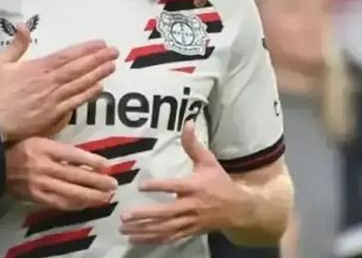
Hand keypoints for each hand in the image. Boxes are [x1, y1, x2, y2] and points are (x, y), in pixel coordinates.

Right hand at [0, 23, 117, 142]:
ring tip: (112, 66)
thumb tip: (24, 25)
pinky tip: (100, 88)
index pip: (66, 56)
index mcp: (37, 67)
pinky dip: (88, 94)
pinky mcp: (53, 115)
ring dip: (98, 74)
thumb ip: (15, 45)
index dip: (85, 49)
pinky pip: (75, 102)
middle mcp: (49, 82)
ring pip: (80, 84)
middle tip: (114, 51)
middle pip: (78, 68)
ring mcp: (53, 99)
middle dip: (97, 59)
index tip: (100, 43)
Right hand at [6, 137, 118, 210]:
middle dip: (97, 182)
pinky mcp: (37, 197)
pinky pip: (60, 203)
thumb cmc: (19, 148)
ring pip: (70, 192)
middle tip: (113, 184)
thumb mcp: (39, 139)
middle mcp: (44, 166)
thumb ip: (59, 147)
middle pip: (75, 176)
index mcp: (45, 148)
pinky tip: (87, 204)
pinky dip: (75, 205)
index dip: (92, 161)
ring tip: (106, 197)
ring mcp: (40, 183)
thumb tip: (85, 157)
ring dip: (90, 196)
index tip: (108, 166)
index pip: (73, 155)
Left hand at [119, 121, 252, 243]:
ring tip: (124, 229)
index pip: (175, 186)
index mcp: (195, 187)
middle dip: (145, 215)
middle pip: (166, 213)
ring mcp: (189, 221)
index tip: (141, 186)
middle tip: (125, 216)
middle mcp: (191, 206)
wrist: (238, 210)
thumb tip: (187, 122)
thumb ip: (193, 144)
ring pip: (165, 228)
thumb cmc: (219, 182)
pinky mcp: (188, 232)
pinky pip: (168, 238)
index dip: (159, 187)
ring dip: (144, 230)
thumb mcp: (209, 161)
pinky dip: (151, 239)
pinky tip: (135, 239)